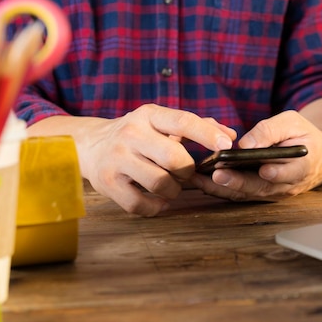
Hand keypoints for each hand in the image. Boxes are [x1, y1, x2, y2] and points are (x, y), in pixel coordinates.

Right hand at [27, 104, 235, 215]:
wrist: (90, 145)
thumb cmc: (138, 134)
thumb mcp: (162, 122)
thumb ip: (198, 126)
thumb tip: (231, 135)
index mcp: (149, 115)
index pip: (183, 121)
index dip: (207, 134)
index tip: (227, 146)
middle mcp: (131, 133)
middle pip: (175, 158)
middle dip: (188, 170)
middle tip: (185, 173)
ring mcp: (117, 159)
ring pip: (160, 184)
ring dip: (174, 190)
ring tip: (171, 185)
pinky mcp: (108, 184)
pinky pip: (140, 204)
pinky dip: (156, 207)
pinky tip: (157, 199)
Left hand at [192, 97, 321, 200]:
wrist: (315, 154)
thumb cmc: (303, 134)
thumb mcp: (293, 122)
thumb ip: (271, 130)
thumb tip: (245, 144)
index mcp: (303, 166)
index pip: (291, 173)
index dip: (278, 174)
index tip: (264, 170)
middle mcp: (288, 185)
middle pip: (262, 187)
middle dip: (239, 182)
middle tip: (218, 175)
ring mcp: (274, 193)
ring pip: (247, 194)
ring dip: (223, 190)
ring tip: (200, 180)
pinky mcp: (261, 194)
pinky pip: (240, 194)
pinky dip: (221, 190)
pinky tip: (202, 181)